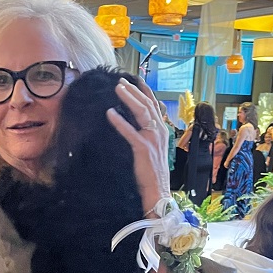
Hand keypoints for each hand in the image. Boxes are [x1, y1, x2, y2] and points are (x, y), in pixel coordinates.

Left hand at [107, 79, 169, 209]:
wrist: (158, 191)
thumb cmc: (153, 173)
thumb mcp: (152, 150)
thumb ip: (147, 136)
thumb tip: (138, 125)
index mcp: (162, 131)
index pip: (154, 105)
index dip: (144, 91)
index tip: (134, 80)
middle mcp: (159, 132)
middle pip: (147, 105)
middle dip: (134, 90)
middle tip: (121, 81)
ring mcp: (152, 140)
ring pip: (142, 112)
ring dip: (129, 98)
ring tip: (118, 89)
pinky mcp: (143, 149)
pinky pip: (130, 132)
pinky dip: (119, 121)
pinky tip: (110, 113)